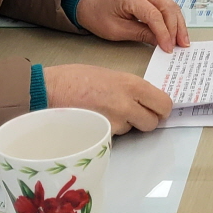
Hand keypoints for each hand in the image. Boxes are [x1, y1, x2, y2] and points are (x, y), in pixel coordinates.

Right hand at [44, 64, 171, 133]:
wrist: (48, 90)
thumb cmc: (74, 78)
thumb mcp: (110, 75)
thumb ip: (130, 88)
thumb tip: (143, 99)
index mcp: (132, 84)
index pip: (164, 104)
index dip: (161, 109)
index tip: (156, 109)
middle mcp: (128, 105)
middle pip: (153, 122)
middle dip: (146, 120)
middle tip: (135, 114)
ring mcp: (115, 123)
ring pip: (132, 130)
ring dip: (126, 125)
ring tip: (107, 112)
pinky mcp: (102, 136)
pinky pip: (115, 137)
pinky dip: (110, 132)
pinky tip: (97, 120)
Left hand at [75, 0, 189, 51]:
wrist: (89, 3)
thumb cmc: (98, 16)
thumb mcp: (116, 30)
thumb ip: (140, 34)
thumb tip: (161, 43)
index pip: (153, 14)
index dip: (163, 32)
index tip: (168, 48)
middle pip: (167, 6)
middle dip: (176, 27)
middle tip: (181, 45)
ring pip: (170, 4)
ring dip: (178, 23)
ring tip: (183, 41)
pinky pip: (166, 5)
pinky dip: (173, 19)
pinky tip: (177, 32)